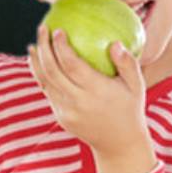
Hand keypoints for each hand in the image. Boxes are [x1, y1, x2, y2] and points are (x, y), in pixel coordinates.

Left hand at [28, 25, 148, 155]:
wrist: (119, 144)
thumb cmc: (130, 108)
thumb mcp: (137, 86)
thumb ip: (128, 64)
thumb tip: (115, 43)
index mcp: (97, 91)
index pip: (72, 65)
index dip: (61, 47)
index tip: (58, 30)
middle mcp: (78, 101)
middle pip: (52, 71)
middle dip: (43, 47)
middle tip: (42, 29)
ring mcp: (67, 110)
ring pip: (45, 82)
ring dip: (37, 61)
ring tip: (34, 45)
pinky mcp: (61, 117)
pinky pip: (48, 92)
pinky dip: (42, 76)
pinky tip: (41, 64)